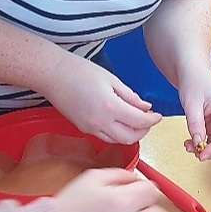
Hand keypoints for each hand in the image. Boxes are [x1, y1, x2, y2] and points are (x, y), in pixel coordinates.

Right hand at [43, 52, 161, 143]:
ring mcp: (90, 128)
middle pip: (131, 137)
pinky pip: (105, 137)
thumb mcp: (111, 79)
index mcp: (110, 107)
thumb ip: (130, 96)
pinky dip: (116, 133)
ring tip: (135, 121)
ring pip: (118, 140)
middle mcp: (100, 122)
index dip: (152, 120)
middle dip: (144, 131)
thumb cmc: (78, 71)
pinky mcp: (83, 128)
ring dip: (130, 134)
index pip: (139, 121)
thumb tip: (144, 106)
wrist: (52, 75)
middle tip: (149, 120)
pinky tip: (119, 122)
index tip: (157, 115)